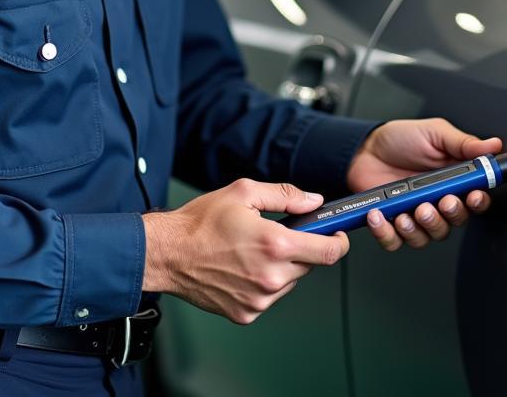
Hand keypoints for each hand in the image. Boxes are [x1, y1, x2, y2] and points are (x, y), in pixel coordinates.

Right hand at [142, 179, 348, 323]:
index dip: (338, 242)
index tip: (337, 234)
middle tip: (279, 234)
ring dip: (282, 266)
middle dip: (302, 248)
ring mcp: (259, 299)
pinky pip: (269, 296)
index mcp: (275, 245)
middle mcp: (271, 277)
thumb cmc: (201, 222)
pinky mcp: (247, 313)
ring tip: (253, 249)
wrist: (168, 254)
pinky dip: (263, 282)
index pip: (329, 252)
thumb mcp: (244, 192)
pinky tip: (242, 267)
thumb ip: (286, 195)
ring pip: (289, 282)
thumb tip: (314, 200)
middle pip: (310, 265)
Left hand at [346, 118, 500, 252]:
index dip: (477, 202)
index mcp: (453, 180)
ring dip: (419, 228)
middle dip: (449, 215)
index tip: (472, 196)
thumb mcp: (434, 133)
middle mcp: (437, 201)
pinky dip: (388, 233)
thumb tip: (493, 145)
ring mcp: (415, 214)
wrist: (363, 147)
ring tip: (407, 212)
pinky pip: (396, 241)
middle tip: (439, 202)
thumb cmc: (399, 139)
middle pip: (455, 222)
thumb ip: (464, 143)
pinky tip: (381, 216)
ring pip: (428, 236)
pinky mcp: (393, 224)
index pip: (475, 200)